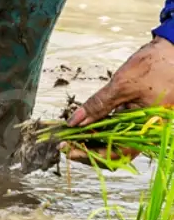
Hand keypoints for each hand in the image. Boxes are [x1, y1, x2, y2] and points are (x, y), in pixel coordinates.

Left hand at [65, 37, 173, 164]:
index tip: (67, 149)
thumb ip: (98, 105)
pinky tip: (84, 125)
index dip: (89, 155)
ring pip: (114, 141)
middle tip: (64, 143)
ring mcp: (143, 125)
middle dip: (86, 149)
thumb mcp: (122, 84)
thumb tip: (74, 122)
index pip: (115, 154)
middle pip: (113, 151)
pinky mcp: (139, 116)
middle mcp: (147, 131)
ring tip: (70, 135)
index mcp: (149, 129)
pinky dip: (100, 129)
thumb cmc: (155, 65)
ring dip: (91, 140)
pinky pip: (118, 129)